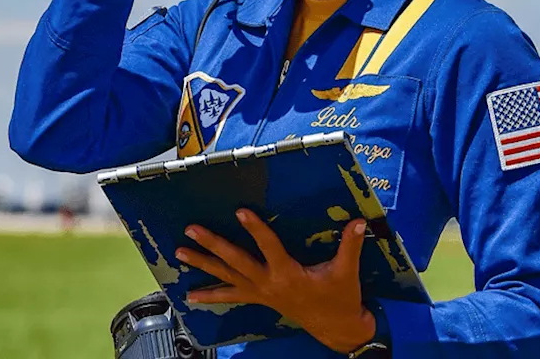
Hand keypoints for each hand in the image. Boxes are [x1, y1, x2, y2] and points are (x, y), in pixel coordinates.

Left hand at [174, 210, 376, 353]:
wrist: (336, 328)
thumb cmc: (341, 297)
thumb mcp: (347, 272)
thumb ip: (351, 245)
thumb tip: (360, 221)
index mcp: (289, 274)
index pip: (269, 247)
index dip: (256, 229)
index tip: (240, 211)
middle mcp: (269, 284)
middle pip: (236, 262)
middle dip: (212, 245)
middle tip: (192, 230)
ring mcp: (260, 293)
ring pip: (226, 277)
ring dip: (202, 264)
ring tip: (179, 253)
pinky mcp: (258, 299)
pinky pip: (230, 297)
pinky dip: (210, 296)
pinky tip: (191, 296)